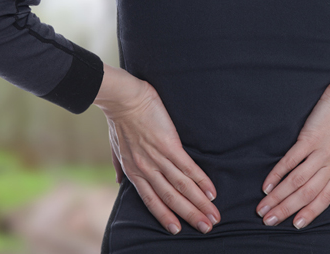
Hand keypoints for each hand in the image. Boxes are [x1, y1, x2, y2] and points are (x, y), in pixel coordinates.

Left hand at [95, 64, 219, 234]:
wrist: (123, 99)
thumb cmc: (119, 122)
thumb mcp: (116, 149)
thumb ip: (120, 167)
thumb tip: (120, 182)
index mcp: (134, 172)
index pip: (151, 201)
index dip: (165, 216)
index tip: (179, 230)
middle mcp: (146, 169)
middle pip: (170, 198)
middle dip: (190, 215)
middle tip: (207, 228)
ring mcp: (158, 158)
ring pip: (181, 186)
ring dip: (199, 202)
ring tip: (214, 215)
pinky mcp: (169, 144)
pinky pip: (187, 167)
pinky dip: (200, 180)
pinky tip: (211, 191)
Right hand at [257, 70, 329, 228]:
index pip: (325, 197)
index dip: (310, 212)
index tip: (295, 224)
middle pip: (306, 194)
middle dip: (286, 209)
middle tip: (268, 220)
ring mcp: (320, 153)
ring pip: (297, 181)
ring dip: (278, 196)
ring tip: (262, 207)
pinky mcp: (309, 138)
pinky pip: (291, 160)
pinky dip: (277, 174)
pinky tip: (266, 185)